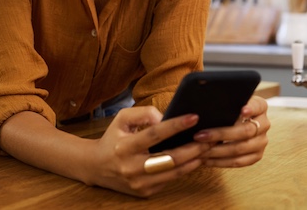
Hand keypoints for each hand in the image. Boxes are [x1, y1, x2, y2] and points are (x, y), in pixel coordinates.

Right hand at [85, 106, 211, 197]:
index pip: (154, 134)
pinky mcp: (146, 193)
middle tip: (209, 136)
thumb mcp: (122, 118)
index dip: (175, 125)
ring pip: (174, 172)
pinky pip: (170, 180)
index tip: (194, 116)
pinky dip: (184, 169)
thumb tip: (165, 118)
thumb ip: (143, 113)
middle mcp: (132, 168)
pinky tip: (195, 158)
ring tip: (207, 147)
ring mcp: (139, 184)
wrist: (97, 167)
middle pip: (170, 159)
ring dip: (194, 160)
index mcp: (125, 147)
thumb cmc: (113, 137)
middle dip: (193, 147)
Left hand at [193, 95, 269, 167]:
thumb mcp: (231, 100)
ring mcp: (262, 141)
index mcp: (260, 106)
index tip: (242, 110)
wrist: (239, 119)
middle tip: (201, 135)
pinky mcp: (257, 155)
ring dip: (218, 151)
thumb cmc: (231, 107)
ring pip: (240, 148)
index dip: (250, 108)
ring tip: (200, 150)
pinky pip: (239, 162)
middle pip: (245, 131)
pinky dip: (221, 162)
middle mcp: (265, 124)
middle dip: (220, 134)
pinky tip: (207, 160)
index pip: (257, 106)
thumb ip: (225, 101)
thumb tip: (208, 101)